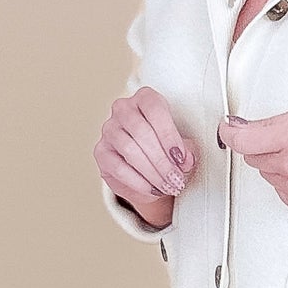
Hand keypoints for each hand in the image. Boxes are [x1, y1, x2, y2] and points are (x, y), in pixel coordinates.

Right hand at [95, 87, 196, 225]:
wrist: (147, 169)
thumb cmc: (166, 150)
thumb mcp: (182, 147)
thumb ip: (186, 150)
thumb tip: (186, 160)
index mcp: (145, 98)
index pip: (155, 110)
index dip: (170, 136)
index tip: (182, 159)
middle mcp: (123, 109)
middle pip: (142, 132)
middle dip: (162, 161)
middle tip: (177, 180)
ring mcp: (109, 129)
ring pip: (130, 150)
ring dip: (152, 173)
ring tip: (167, 187)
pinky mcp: (101, 152)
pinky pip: (118, 167)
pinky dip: (138, 181)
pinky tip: (152, 189)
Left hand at [219, 109, 287, 231]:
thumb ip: (270, 123)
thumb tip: (242, 127)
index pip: (242, 140)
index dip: (231, 133)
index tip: (228, 129)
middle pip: (252, 156)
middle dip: (263, 148)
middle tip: (287, 143)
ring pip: (265, 174)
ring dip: (277, 166)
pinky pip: (277, 189)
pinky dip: (286, 182)